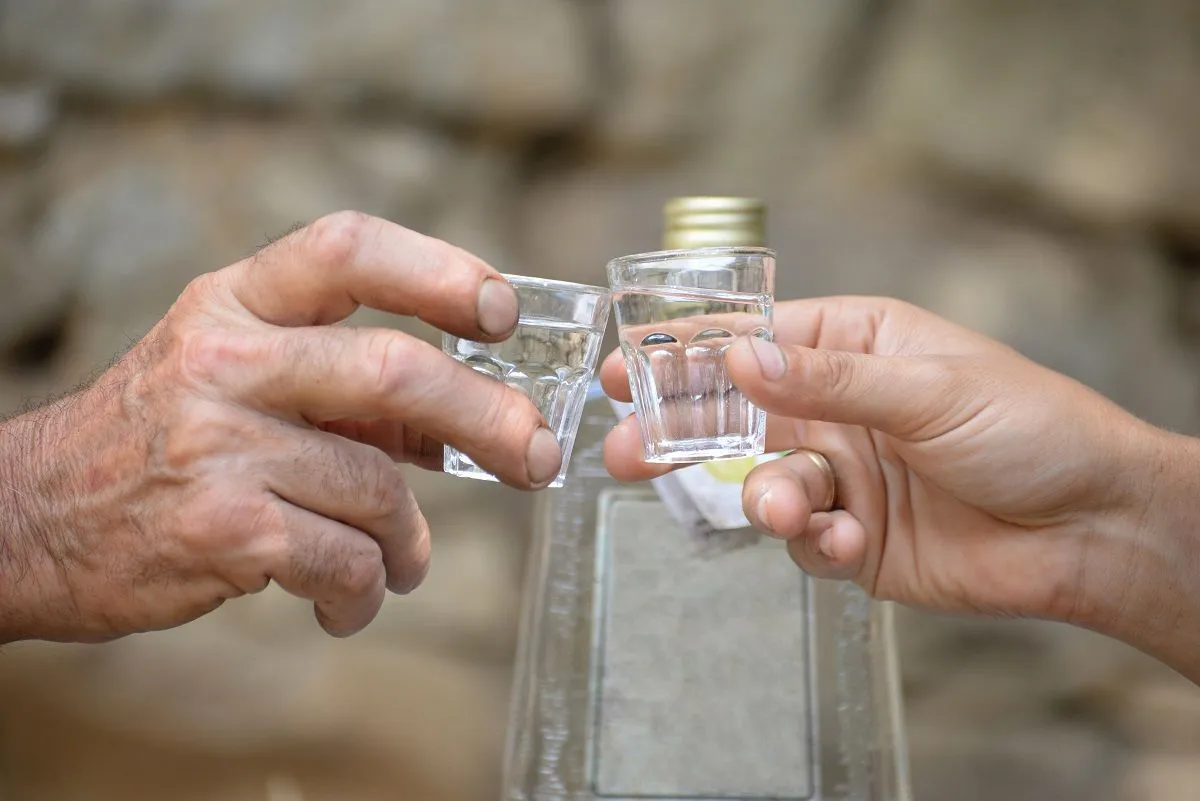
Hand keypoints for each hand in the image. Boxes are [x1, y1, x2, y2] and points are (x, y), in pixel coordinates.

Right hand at [0, 211, 561, 642]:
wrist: (34, 517)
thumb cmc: (163, 442)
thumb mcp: (238, 376)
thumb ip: (346, 388)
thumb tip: (469, 419)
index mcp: (236, 303)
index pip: (348, 248)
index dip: (439, 271)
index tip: (500, 313)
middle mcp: (225, 359)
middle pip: (393, 369)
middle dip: (487, 417)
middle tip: (537, 456)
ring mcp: (217, 443)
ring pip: (377, 486)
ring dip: (411, 539)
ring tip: (403, 561)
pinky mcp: (219, 528)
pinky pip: (345, 558)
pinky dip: (369, 589)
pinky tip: (352, 601)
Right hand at [602, 297, 1199, 676]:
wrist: (1090, 530)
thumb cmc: (1029, 428)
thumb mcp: (928, 389)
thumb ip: (828, 382)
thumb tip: (738, 359)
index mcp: (854, 347)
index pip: (754, 342)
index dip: (688, 352)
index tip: (627, 364)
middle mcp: (837, 408)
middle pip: (735, 417)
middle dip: (681, 434)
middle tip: (624, 451)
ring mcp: (842, 475)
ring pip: (763, 483)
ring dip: (767, 498)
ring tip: (792, 511)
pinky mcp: (851, 539)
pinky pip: (802, 541)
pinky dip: (813, 544)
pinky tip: (845, 543)